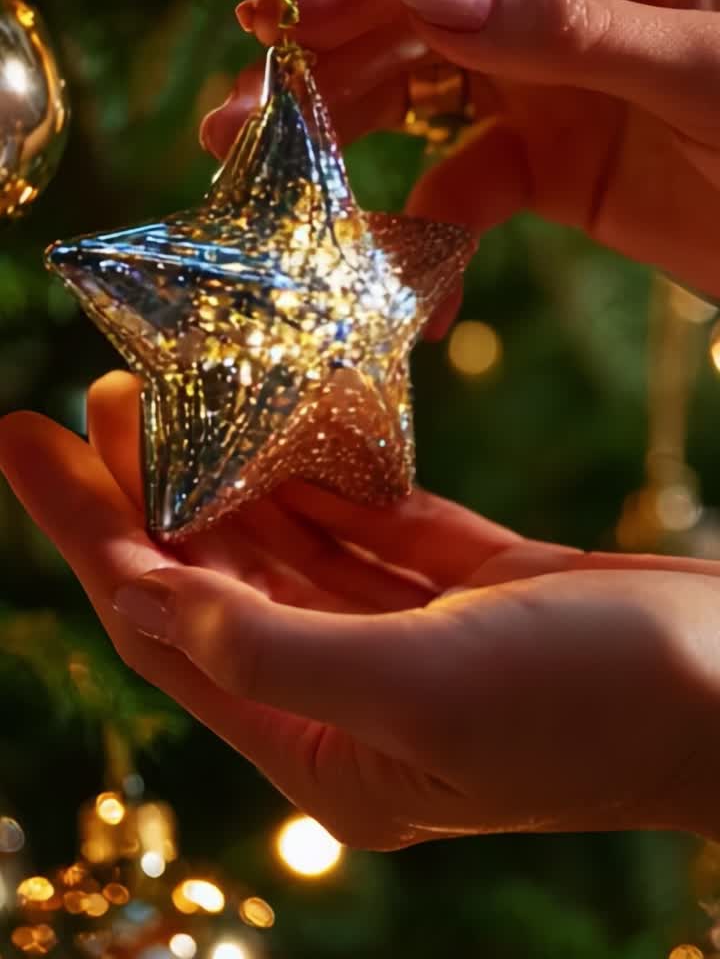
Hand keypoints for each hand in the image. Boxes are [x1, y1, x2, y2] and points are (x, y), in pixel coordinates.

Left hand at [2, 371, 719, 847]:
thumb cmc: (605, 706)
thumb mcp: (430, 689)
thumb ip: (276, 648)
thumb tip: (151, 598)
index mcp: (328, 748)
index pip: (168, 630)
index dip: (88, 535)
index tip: (23, 440)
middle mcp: (356, 695)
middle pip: (217, 578)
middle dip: (146, 490)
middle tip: (94, 392)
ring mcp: (412, 636)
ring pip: (289, 541)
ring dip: (227, 468)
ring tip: (166, 386)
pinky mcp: (468, 585)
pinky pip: (368, 517)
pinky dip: (322, 468)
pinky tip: (277, 414)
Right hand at [202, 0, 719, 303]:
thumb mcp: (701, 67)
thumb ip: (564, 31)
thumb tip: (420, 4)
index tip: (277, 24)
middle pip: (421, 19)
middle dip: (328, 72)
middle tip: (235, 123)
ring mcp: (549, 77)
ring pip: (424, 101)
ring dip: (351, 147)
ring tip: (271, 189)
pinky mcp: (547, 162)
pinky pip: (464, 189)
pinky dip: (430, 238)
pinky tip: (409, 292)